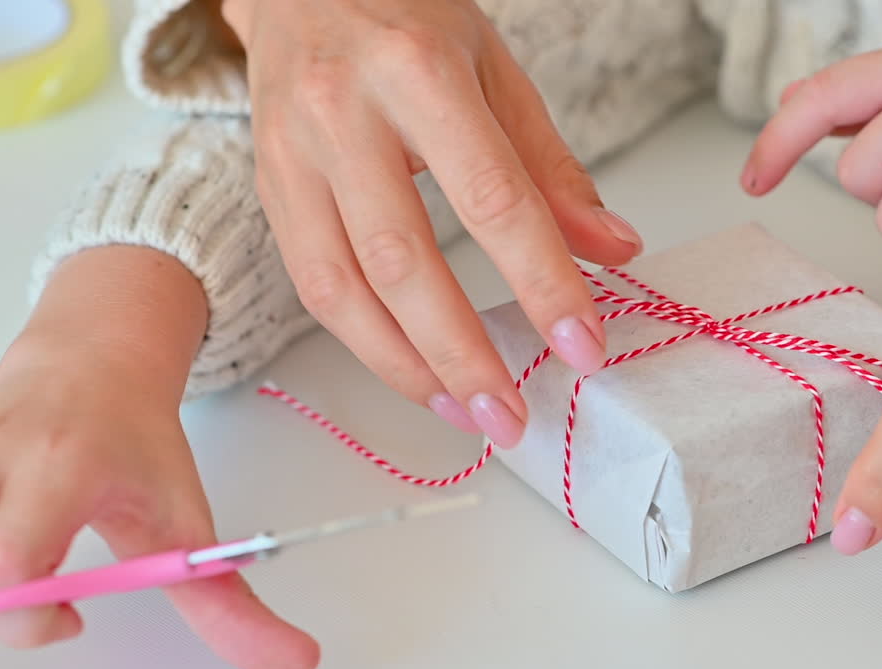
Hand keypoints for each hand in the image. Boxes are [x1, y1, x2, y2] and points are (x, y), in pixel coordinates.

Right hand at [0, 248, 317, 668]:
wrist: (95, 361)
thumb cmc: (136, 445)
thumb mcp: (187, 522)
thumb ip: (229, 602)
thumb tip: (294, 662)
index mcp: (62, 467)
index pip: (6, 561)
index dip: (30, 615)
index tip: (73, 616)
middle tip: (34, 590)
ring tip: (9, 562)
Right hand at [221, 0, 642, 447]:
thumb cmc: (405, 17)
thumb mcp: (495, 71)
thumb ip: (552, 169)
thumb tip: (613, 252)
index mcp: (419, 73)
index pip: (493, 199)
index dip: (542, 282)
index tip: (583, 345)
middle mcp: (343, 115)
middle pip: (405, 260)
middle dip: (463, 354)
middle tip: (512, 416)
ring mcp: (292, 154)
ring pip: (342, 287)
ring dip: (406, 367)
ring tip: (464, 414)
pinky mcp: (268, 187)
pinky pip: (311, 282)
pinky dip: (364, 341)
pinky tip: (413, 372)